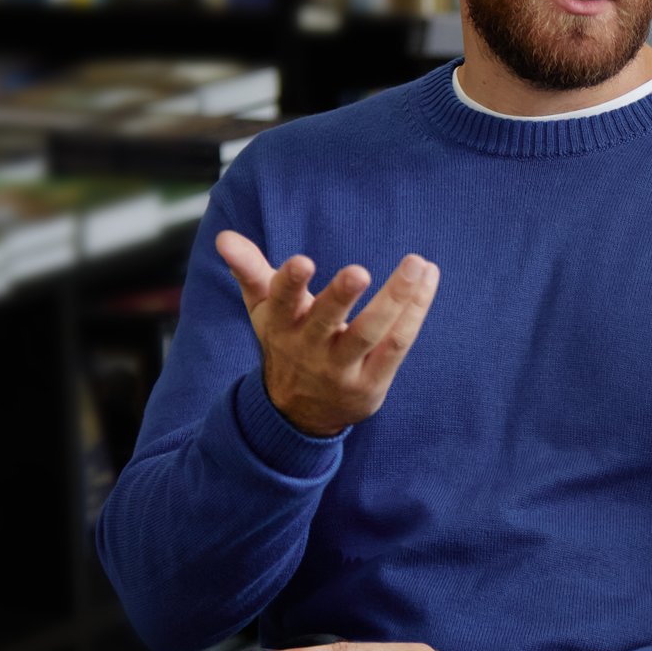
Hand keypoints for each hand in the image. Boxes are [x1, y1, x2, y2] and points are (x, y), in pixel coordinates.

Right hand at [217, 230, 438, 438]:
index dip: (289, 283)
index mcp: (282, 326)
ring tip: (417, 266)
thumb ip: (249, 270)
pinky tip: (427, 282)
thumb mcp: (263, 310)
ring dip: (396, 299)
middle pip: (327, 321)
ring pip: (371, 333)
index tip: (301, 262)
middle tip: (359, 271)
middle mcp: (310, 348)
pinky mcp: (372, 381)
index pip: (281, 302)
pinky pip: (397, 345)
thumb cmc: (286, 343)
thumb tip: (224, 237)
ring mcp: (343, 368)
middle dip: (341, 296)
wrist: (300, 413)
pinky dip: (415, 313)